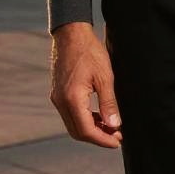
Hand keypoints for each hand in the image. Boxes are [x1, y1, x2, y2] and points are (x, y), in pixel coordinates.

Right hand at [49, 21, 122, 147]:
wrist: (70, 32)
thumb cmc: (89, 51)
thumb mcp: (105, 76)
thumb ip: (109, 103)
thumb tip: (115, 125)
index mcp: (72, 99)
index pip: (86, 131)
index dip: (103, 140)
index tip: (118, 141)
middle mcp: (60, 101)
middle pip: (77, 132)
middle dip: (97, 137)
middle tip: (116, 135)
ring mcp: (57, 97)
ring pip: (72, 124)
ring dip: (90, 128)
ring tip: (110, 125)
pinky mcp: (57, 92)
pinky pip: (69, 113)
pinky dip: (83, 118)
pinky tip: (97, 114)